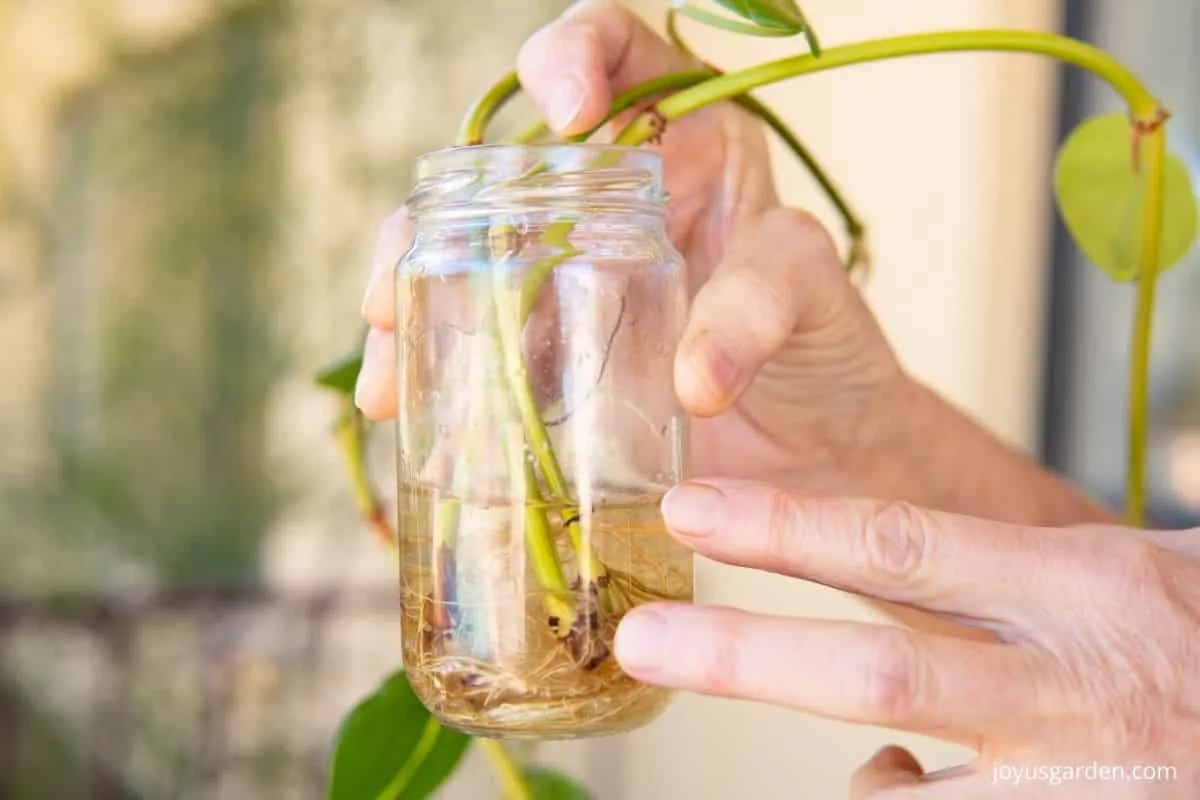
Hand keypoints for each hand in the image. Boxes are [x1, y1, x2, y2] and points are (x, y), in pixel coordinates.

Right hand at [356, 0, 910, 497]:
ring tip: (388, 368)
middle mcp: (608, 195)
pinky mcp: (552, 353)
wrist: (820, 450)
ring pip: (464, 259)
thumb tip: (689, 380)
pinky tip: (400, 403)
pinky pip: (475, 341)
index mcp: (679, 138)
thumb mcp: (809, 297)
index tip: (569, 110)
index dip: (571, 56)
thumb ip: (762, 306)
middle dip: (432, 220)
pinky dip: (432, 368)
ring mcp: (569, 276)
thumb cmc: (826, 347)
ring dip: (408, 301)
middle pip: (495, 170)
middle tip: (400, 283)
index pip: (611, 53)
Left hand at [612, 479, 1199, 797]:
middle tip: (640, 642)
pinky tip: (914, 785)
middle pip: (882, 668)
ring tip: (843, 754)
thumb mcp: (1137, 572)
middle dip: (748, 657)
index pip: (904, 544)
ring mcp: (1074, 784)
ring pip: (907, 797)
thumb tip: (893, 565)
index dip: (787, 528)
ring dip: (852, 783)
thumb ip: (1017, 570)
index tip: (690, 510)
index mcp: (1078, 586)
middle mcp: (1069, 687)